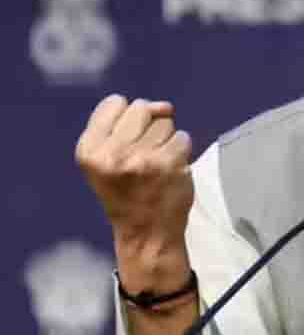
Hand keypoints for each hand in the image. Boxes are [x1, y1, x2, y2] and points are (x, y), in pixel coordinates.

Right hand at [76, 95, 193, 287]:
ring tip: (156, 165)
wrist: (146, 232)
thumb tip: (163, 106)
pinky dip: (181, 151)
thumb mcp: (106, 158)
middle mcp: (112, 153)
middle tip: (143, 157)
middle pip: (142, 108)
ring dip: (166, 140)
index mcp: (89, 150)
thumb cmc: (128, 191)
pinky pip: (182, 137)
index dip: (126, 119)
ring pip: (165, 122)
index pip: (114, 102)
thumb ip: (125, 123)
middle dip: (148, 126)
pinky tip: (171, 170)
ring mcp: (142, 158)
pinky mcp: (169, 164)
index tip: (125, 143)